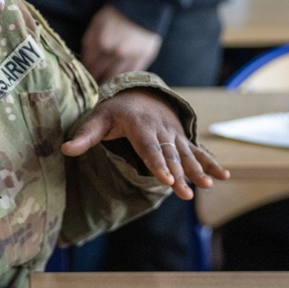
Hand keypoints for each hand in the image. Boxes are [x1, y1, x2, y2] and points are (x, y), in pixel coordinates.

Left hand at [61, 89, 228, 199]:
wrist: (141, 94)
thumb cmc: (115, 111)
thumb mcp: (98, 118)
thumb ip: (84, 135)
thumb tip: (64, 150)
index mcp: (140, 124)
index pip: (148, 147)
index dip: (157, 164)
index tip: (165, 179)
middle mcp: (160, 129)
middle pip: (170, 154)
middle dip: (179, 174)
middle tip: (186, 193)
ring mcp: (174, 134)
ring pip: (186, 154)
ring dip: (198, 169)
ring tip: (208, 184)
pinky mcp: (183, 140)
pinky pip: (198, 152)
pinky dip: (211, 163)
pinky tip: (223, 176)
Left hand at [80, 5, 161, 82]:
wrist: (142, 7)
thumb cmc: (116, 14)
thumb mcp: (96, 23)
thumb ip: (89, 43)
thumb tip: (85, 62)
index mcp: (100, 43)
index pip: (88, 66)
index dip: (85, 74)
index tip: (84, 79)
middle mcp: (114, 53)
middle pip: (100, 75)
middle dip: (95, 82)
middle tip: (93, 87)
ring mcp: (130, 57)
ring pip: (115, 79)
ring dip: (109, 84)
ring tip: (105, 87)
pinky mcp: (143, 59)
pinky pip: (130, 75)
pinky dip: (124, 79)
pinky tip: (120, 81)